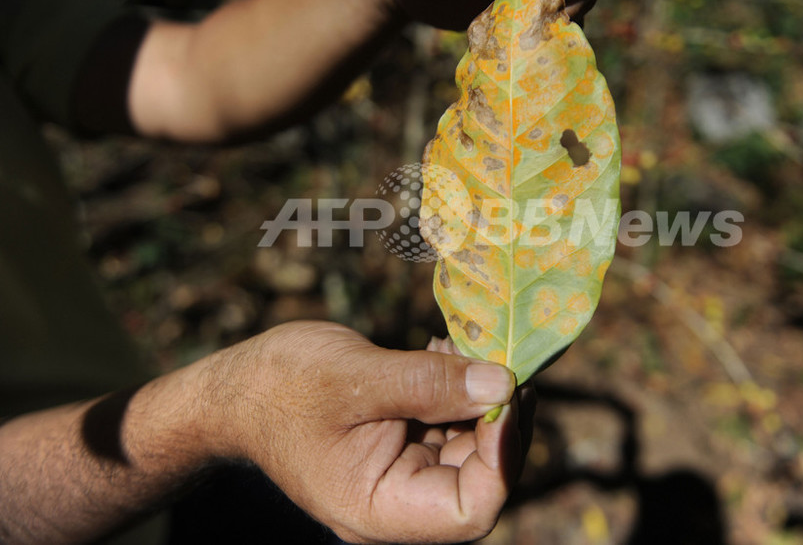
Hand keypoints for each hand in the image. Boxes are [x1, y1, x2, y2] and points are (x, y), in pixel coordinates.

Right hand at [205, 322, 533, 542]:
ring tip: (465, 348)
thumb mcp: (357, 378)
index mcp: (379, 509)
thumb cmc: (281, 386)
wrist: (235, 388)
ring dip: (479, 398)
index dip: (503, 460)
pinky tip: (444, 353)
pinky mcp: (399, 447)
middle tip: (503, 360)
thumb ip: (431, 384)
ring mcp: (399, 475)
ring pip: (469, 447)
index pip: (471, 510)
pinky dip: (456, 391)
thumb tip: (504, 384)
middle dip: (499, 419)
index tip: (510, 398)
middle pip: (480, 477)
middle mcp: (396, 502)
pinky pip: (446, 426)